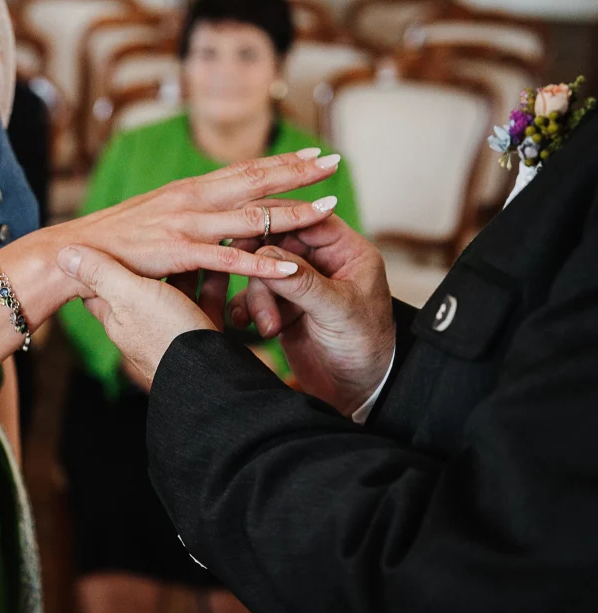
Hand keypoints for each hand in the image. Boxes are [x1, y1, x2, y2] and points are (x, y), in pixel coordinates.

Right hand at [55, 150, 341, 280]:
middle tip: (335, 161)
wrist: (69, 253)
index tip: (313, 153)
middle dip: (297, 172)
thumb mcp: (155, 222)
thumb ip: (186, 221)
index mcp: (187, 190)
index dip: (279, 161)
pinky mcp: (175, 252)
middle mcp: (190, 199)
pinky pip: (226, 257)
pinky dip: (259, 262)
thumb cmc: (112, 243)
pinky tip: (289, 265)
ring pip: (248, 217)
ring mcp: (184, 224)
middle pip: (254, 180)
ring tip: (328, 210)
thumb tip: (210, 224)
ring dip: (290, 213)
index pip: (242, 169)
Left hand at [56, 246, 222, 389]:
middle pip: (142, 283)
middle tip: (161, 231)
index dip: (100, 260)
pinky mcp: (204, 332)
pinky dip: (214, 278)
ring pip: (178, 288)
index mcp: (118, 317)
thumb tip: (61, 254)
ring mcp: (174, 330)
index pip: (98, 285)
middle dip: (154, 258)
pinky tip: (223, 258)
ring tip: (196, 237)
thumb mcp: (128, 296)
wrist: (212, 378)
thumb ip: (100, 273)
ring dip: (188, 264)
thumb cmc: (166, 335)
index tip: (104, 238)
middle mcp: (143, 325)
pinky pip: (207, 298)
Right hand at [228, 215, 394, 415]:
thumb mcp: (337, 311)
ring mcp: (300, 285)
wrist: (356, 392)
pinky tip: (246, 326)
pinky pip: (253, 297)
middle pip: (277, 243)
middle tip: (248, 279)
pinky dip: (246, 310)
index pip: (309, 219)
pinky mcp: (282, 307)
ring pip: (262, 272)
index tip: (248, 230)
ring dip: (258, 299)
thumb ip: (303, 282)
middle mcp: (322, 263)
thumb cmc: (365, 348)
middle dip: (263, 268)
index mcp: (347, 251)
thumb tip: (266, 256)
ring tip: (269, 328)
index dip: (278, 220)